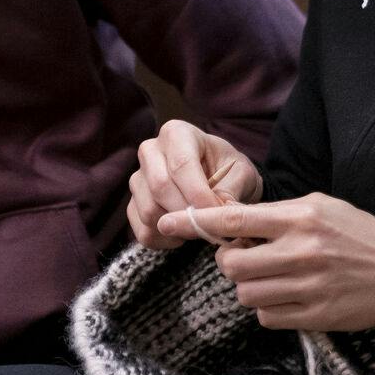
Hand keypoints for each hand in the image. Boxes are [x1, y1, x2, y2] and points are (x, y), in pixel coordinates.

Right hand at [126, 119, 262, 249]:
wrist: (218, 179)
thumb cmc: (229, 170)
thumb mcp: (241, 173)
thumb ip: (231, 190)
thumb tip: (217, 212)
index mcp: (177, 133)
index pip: (181, 165)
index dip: (199, 195)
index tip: (217, 214)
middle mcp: (150, 151)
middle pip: (160, 187)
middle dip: (188, 212)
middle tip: (210, 224)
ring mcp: (138, 179)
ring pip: (149, 211)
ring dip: (178, 228)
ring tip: (199, 225)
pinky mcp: (133, 205)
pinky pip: (144, 231)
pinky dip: (167, 240)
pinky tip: (184, 233)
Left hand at [157, 193, 374, 330]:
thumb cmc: (358, 232)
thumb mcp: (320, 206)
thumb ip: (277, 213)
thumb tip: (233, 222)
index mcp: (299, 217)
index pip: (234, 218)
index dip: (195, 221)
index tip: (168, 221)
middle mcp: (300, 250)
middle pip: (232, 263)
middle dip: (232, 262)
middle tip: (248, 257)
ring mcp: (308, 285)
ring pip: (246, 293)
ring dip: (250, 286)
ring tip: (272, 277)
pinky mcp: (315, 315)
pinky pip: (267, 317)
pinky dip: (269, 308)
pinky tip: (288, 295)